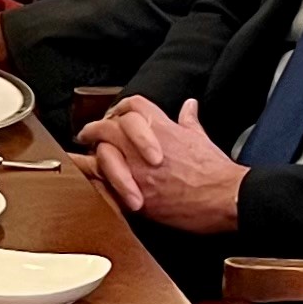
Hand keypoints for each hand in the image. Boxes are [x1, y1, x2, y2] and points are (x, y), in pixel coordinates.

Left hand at [83, 94, 245, 232]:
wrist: (225, 198)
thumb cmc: (216, 171)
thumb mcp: (202, 139)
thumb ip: (189, 121)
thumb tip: (189, 107)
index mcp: (161, 127)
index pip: (131, 105)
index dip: (118, 109)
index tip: (111, 117)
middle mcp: (144, 145)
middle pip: (108, 127)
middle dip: (94, 130)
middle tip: (86, 135)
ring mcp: (136, 169)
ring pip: (101, 153)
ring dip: (87, 155)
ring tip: (77, 158)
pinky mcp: (134, 194)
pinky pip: (104, 184)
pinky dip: (93, 182)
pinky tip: (85, 182)